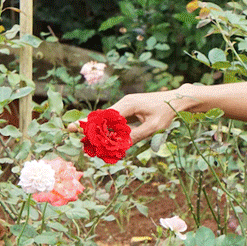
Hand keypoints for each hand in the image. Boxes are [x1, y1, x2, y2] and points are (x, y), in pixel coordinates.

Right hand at [67, 87, 195, 142]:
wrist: (177, 100)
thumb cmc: (167, 112)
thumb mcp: (153, 127)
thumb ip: (136, 135)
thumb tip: (120, 145)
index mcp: (128, 105)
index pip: (106, 117)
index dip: (92, 125)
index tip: (78, 130)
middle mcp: (124, 102)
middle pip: (102, 116)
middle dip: (87, 123)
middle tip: (69, 128)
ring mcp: (126, 105)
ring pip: (107, 117)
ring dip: (96, 127)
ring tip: (78, 131)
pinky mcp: (129, 109)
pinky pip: (114, 119)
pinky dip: (107, 126)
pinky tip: (98, 134)